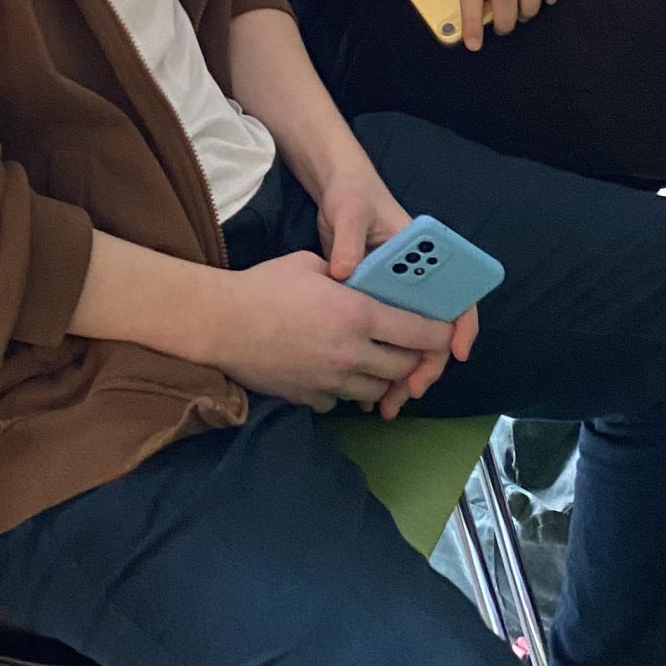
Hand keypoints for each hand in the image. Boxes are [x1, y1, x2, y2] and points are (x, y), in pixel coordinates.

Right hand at [210, 251, 463, 415]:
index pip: (418, 332)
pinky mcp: (311, 399)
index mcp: (359, 315)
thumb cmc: (265, 286)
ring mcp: (331, 381)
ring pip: (376, 390)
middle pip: (403, 367)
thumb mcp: (312, 264)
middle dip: (413, 359)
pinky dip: (346, 390)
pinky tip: (336, 374)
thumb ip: (346, 275)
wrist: (221, 324)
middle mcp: (352, 353)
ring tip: (376, 363)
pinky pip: (341, 401)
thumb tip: (362, 280)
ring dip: (382, 378)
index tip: (444, 331)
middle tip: (409, 347)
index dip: (438, 333)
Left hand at [315, 162, 479, 413]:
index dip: (461, 324)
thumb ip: (349, 240)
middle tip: (409, 391)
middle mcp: (414, 280)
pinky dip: (380, 368)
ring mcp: (395, 295)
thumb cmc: (352, 198)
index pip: (455, 293)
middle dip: (427, 365)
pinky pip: (385, 343)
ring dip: (403, 375)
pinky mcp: (372, 305)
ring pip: (409, 344)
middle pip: (431, 330)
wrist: (334, 194)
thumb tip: (345, 271)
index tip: (456, 351)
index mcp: (422, 256)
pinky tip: (366, 393)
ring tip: (386, 405)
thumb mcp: (351, 212)